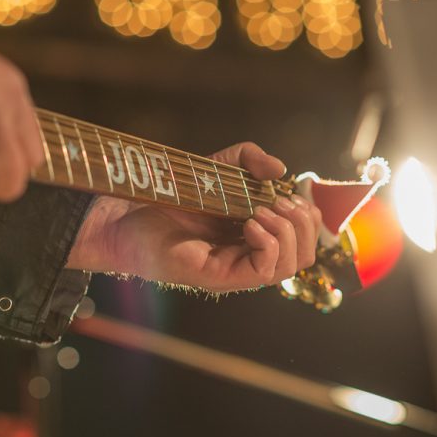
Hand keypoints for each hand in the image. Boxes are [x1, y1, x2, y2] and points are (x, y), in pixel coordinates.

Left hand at [67, 142, 321, 292]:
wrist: (127, 215)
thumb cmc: (169, 195)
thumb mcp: (217, 166)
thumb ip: (249, 160)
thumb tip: (281, 169)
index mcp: (255, 236)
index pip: (305, 239)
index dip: (309, 216)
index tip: (290, 193)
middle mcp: (249, 256)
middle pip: (306, 256)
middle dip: (304, 224)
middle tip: (280, 203)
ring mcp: (237, 269)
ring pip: (292, 265)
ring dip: (288, 232)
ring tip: (263, 211)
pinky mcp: (221, 277)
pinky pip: (264, 270)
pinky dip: (268, 242)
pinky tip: (249, 222)